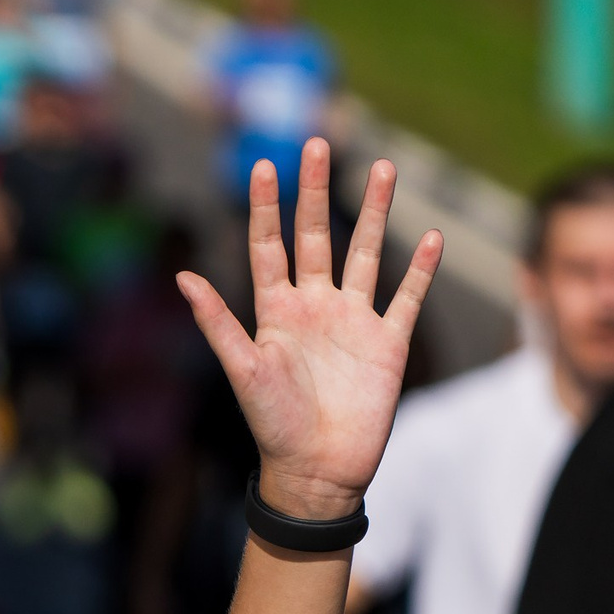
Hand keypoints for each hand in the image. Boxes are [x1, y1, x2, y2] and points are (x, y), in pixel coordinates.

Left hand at [177, 140, 441, 521]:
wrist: (317, 470)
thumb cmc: (273, 425)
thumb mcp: (243, 370)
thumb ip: (218, 323)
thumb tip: (182, 278)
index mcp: (276, 311)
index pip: (269, 247)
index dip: (265, 208)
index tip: (263, 165)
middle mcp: (315, 307)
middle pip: (318, 236)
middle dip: (317, 192)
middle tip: (317, 142)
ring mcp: (354, 321)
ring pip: (366, 254)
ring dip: (375, 213)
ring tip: (384, 169)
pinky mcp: (388, 342)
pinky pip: (407, 298)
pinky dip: (421, 270)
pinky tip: (431, 236)